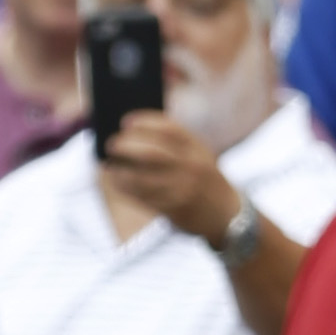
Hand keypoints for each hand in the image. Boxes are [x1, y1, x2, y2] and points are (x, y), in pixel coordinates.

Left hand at [97, 111, 241, 242]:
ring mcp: (182, 188)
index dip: (145, 122)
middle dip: (127, 146)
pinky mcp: (174, 208)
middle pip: (152, 152)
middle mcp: (191, 166)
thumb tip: (137, 134)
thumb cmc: (205, 180)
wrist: (227, 213)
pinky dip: (126, 188)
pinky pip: (144, 197)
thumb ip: (177, 144)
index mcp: (197, 148)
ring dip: (121, 170)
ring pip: (144, 177)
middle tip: (111, 143)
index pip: (169, 128)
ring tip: (108, 165)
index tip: (125, 121)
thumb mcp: (199, 155)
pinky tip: (116, 182)